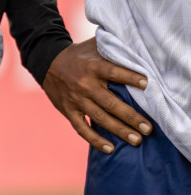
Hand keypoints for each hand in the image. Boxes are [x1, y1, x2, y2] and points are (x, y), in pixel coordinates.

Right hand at [43, 37, 151, 154]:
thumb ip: (111, 48)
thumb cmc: (77, 55)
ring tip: (137, 140)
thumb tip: (135, 46)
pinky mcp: (68, 111)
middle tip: (148, 128)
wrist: (46, 61)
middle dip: (131, 116)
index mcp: (92, 67)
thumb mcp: (92, 47)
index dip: (130, 77)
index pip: (113, 72)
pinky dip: (95, 140)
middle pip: (110, 103)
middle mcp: (84, 84)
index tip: (147, 84)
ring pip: (99, 118)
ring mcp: (76, 100)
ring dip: (119, 130)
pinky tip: (110, 148)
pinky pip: (82, 129)